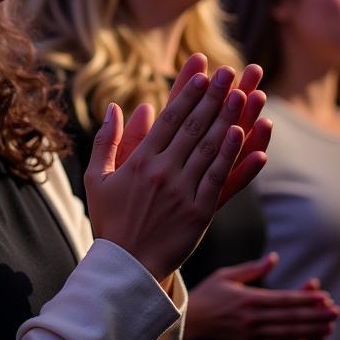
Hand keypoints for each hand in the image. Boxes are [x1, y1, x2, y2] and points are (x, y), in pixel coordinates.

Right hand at [84, 63, 257, 281]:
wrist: (125, 266)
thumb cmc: (109, 221)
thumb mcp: (96, 178)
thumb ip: (105, 141)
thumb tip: (112, 108)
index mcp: (139, 162)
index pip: (167, 121)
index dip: (187, 96)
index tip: (201, 75)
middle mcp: (162, 172)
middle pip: (192, 127)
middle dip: (212, 97)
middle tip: (228, 73)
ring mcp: (183, 192)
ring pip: (209, 148)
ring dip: (228, 118)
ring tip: (243, 95)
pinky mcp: (200, 213)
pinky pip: (220, 178)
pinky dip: (233, 155)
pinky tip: (244, 135)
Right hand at [185, 255, 339, 339]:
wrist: (191, 320)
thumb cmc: (207, 293)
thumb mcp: (226, 275)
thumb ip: (252, 268)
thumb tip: (274, 258)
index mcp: (248, 300)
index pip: (283, 300)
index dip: (306, 299)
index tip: (324, 297)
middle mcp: (253, 319)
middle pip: (290, 318)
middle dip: (315, 315)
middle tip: (336, 311)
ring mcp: (253, 333)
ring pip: (289, 333)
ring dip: (311, 330)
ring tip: (330, 325)